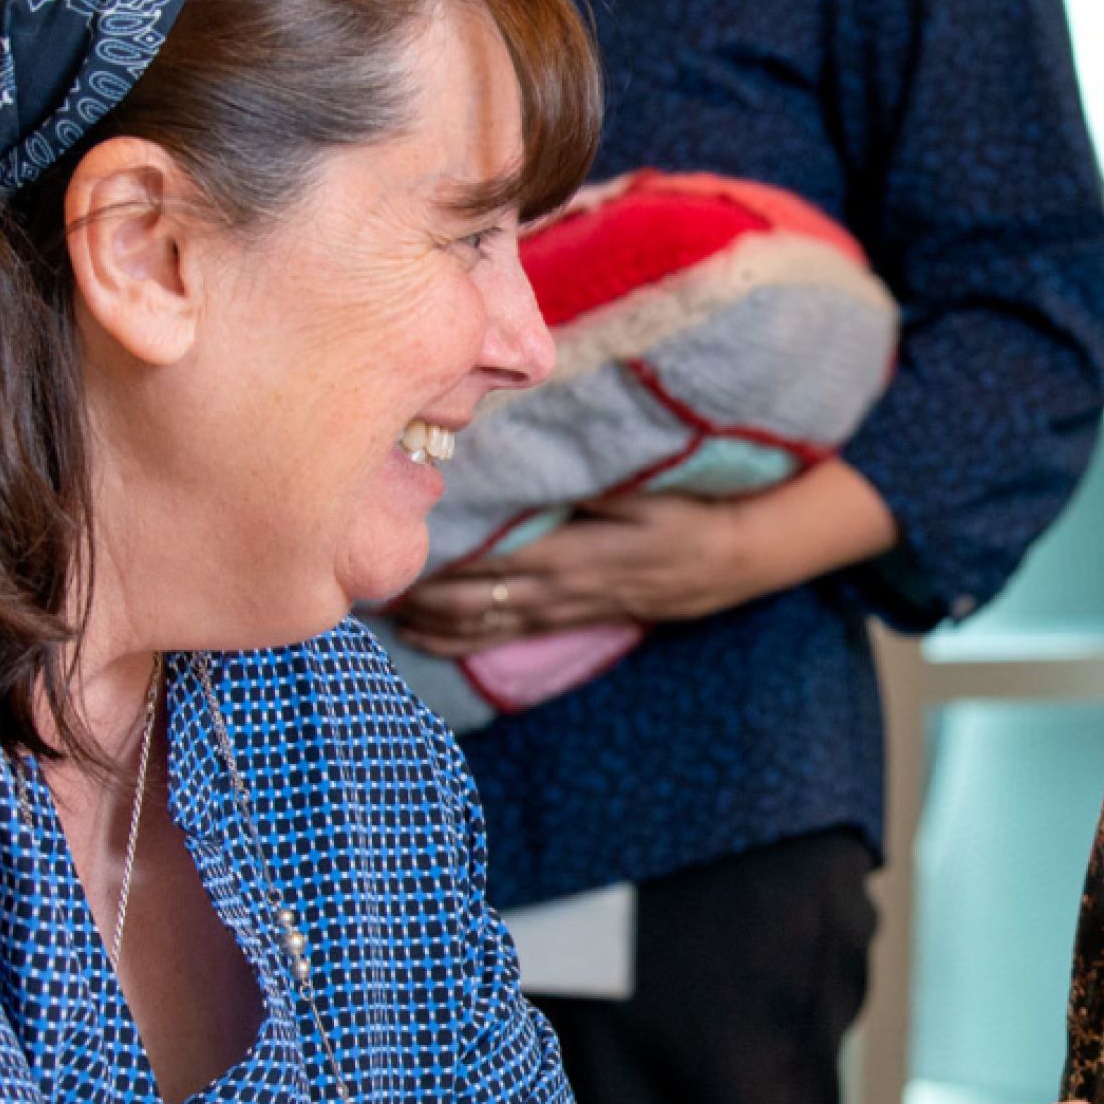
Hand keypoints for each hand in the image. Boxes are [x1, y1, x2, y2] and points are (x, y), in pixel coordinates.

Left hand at [382, 494, 750, 656]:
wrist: (738, 554)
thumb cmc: (691, 506)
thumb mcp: (643, 486)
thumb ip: (580, 478)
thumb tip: (519, 466)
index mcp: (574, 552)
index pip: (488, 557)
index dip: (438, 556)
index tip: (392, 540)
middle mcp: (562, 589)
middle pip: (472, 598)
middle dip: (418, 592)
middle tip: (364, 577)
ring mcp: (566, 609)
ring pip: (482, 623)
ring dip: (428, 619)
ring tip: (377, 609)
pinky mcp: (573, 615)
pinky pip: (504, 633)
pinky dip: (459, 637)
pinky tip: (422, 636)